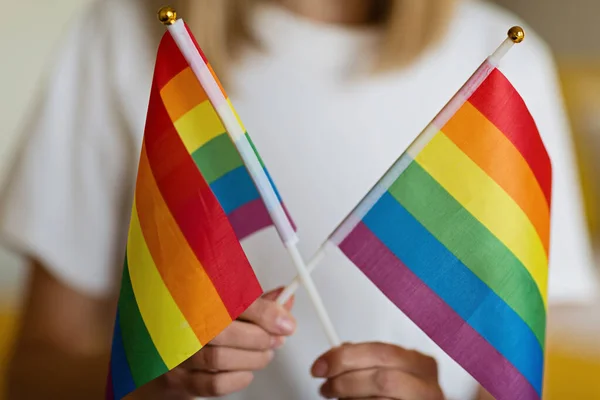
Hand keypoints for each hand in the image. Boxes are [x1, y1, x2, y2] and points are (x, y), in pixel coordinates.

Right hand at [150, 288, 295, 398]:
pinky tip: (245, 372)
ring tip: (264, 355)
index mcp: (193, 296)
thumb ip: (252, 304)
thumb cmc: (191, 327)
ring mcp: (175, 353)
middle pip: (224, 330)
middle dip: (260, 338)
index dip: (264, 311)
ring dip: (253, 359)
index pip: (231, 299)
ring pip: (220, 358)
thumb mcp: (221, 307)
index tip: (285, 321)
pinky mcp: (176, 379)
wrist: (152, 356)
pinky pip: (213, 384)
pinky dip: (238, 379)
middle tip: (276, 339)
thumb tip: (284, 298)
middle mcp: (180, 323)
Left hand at [311, 342, 443, 399]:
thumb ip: (367, 358)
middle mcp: (427, 387)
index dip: (346, 357)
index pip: (381, 351)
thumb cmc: (402, 392)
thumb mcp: (389, 368)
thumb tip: (334, 356)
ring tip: (339, 398)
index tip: (322, 365)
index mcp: (421, 364)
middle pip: (381, 379)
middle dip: (346, 382)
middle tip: (326, 387)